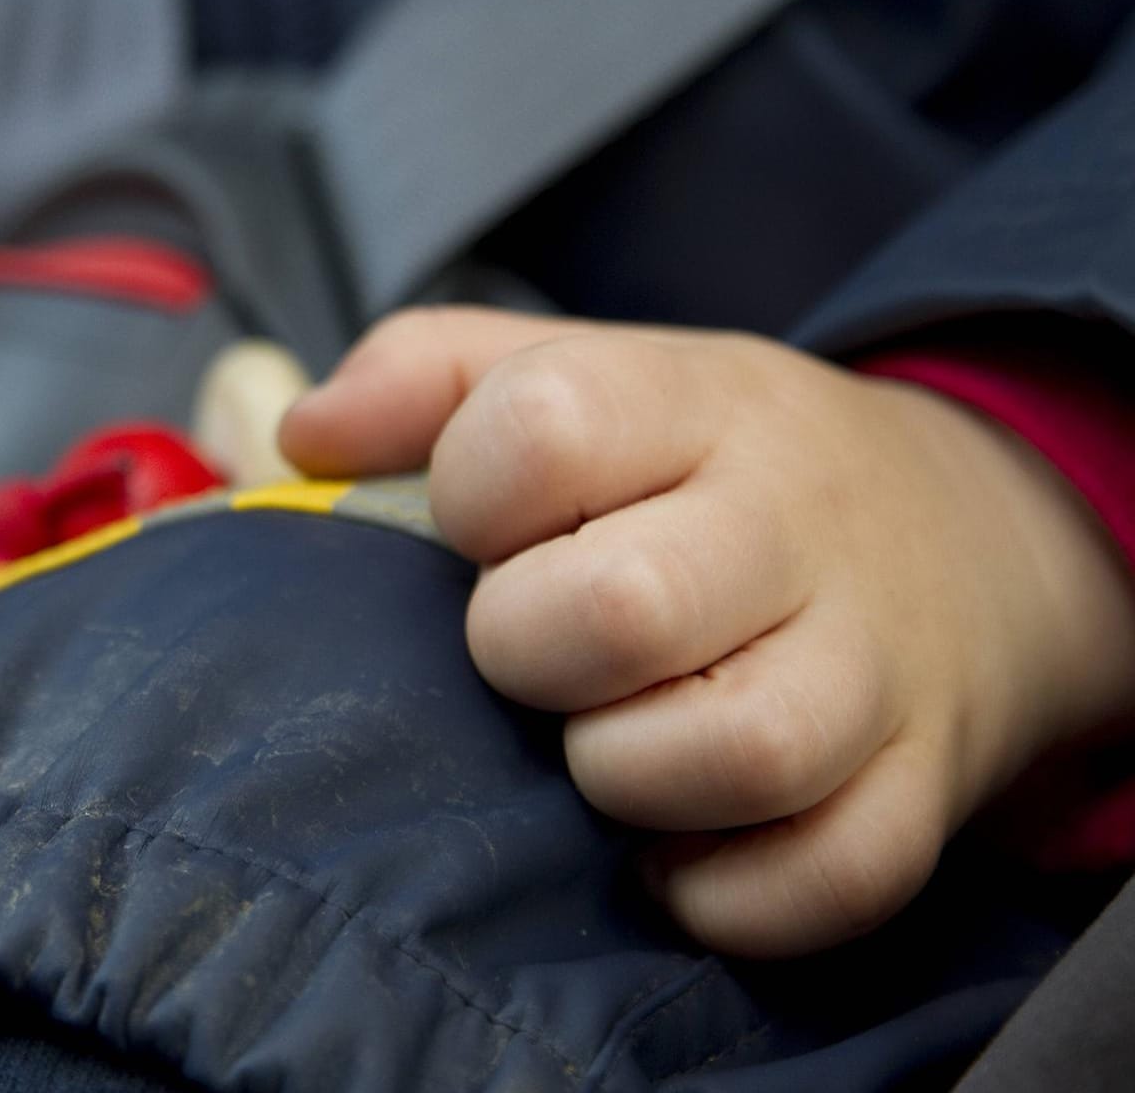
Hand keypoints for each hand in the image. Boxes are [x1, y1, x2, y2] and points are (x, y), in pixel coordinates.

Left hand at [282, 308, 1134, 955]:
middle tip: (527, 650)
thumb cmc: (708, 469)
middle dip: (525, 648)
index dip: (468, 491)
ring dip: (624, 774)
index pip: (549, 422)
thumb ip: (427, 376)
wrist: (966, 535)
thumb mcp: (590, 374)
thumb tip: (300, 434)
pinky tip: (668, 852)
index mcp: (695, 403)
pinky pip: (830, 876)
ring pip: (741, 750)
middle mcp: (795, 523)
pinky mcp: (921, 786)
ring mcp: (874, 661)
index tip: (477, 526)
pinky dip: (726, 893)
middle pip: (625, 605)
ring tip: (598, 747)